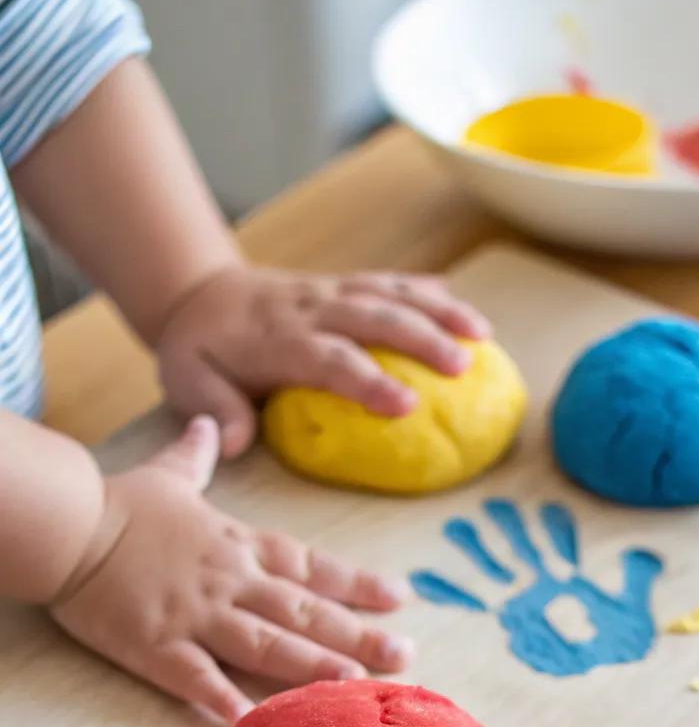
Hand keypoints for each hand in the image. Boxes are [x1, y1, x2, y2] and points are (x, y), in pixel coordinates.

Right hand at [50, 417, 412, 723]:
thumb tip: (209, 422)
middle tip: (404, 655)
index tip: (400, 598)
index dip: (356, 583)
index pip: (309, 566)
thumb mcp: (168, 474)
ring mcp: (195, 615)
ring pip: (264, 644)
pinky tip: (249, 721)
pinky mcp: (156, 645)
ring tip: (353, 684)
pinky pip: (195, 676)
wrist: (67, 524)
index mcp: (237, 546)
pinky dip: (221, 698)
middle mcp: (229, 582)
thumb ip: (196, 455)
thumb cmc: (119, 503)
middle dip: (356, 634)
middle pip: (303, 611)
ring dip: (310, 665)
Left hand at [156, 265, 492, 457]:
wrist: (198, 291)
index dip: (368, 379)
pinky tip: (467, 310)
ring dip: (440, 311)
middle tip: (464, 367)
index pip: (328, 358)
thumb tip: (236, 443)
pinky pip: (392, 282)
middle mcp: (310, 309)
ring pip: (391, 293)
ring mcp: (331, 292)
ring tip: (484, 336)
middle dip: (421, 339)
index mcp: (276, 339)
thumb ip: (214, 410)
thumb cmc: (200, 350)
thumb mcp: (186, 382)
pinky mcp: (344, 286)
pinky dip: (430, 292)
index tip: (407, 406)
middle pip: (373, 317)